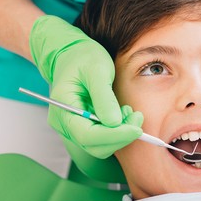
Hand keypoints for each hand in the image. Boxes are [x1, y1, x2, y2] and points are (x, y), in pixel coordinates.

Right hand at [30, 15, 142, 158]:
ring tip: (130, 113)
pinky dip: (117, 132)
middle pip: (94, 145)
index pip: (87, 135)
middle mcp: (63, 122)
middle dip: (120, 136)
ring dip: (121, 135)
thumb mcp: (97, 70)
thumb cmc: (84, 58)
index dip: (114, 136)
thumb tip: (114, 122)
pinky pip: (101, 139)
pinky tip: (124, 114)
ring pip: (99, 146)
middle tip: (137, 118)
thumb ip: (104, 97)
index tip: (137, 129)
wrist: (72, 54)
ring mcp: (72, 127)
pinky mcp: (82, 127)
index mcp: (63, 107)